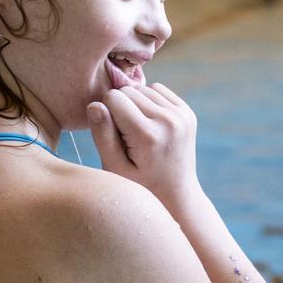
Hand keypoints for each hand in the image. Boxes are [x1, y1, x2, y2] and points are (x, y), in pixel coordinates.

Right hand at [87, 83, 199, 207]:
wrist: (176, 194)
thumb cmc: (139, 184)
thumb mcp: (114, 166)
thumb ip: (102, 135)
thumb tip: (95, 105)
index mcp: (148, 134)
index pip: (112, 98)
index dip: (105, 113)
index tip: (113, 135)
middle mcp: (168, 121)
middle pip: (127, 91)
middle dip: (119, 108)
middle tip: (126, 136)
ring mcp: (182, 115)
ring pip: (142, 88)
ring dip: (135, 104)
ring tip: (137, 131)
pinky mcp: (187, 112)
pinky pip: (158, 90)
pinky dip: (149, 101)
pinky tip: (149, 123)